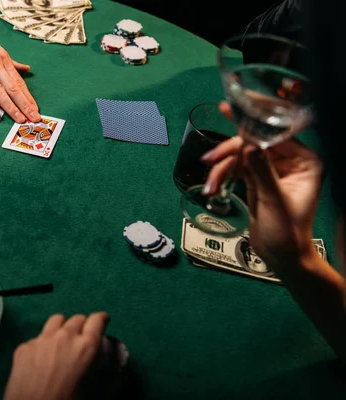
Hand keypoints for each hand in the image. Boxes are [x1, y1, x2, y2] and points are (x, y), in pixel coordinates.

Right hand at [0, 11, 40, 122]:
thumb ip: (10, 61)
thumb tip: (26, 69)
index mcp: (2, 57)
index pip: (18, 81)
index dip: (28, 97)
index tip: (35, 110)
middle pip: (12, 87)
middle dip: (24, 105)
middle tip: (33, 118)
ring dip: (10, 106)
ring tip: (19, 118)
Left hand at [4, 312, 109, 399]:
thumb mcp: (94, 392)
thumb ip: (108, 379)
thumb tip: (120, 379)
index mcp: (86, 347)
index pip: (97, 319)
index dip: (101, 320)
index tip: (102, 322)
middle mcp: (65, 336)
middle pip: (77, 318)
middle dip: (82, 326)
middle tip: (81, 340)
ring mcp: (42, 339)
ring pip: (56, 321)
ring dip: (63, 327)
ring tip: (62, 342)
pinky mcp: (24, 346)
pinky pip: (38, 337)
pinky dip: (43, 344)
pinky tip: (41, 360)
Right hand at [200, 103, 323, 269]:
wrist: (281, 257)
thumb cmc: (287, 232)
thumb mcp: (274, 200)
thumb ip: (261, 170)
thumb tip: (248, 143)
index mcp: (304, 161)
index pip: (276, 134)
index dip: (252, 122)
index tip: (232, 108)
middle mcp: (290, 161)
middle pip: (254, 143)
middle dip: (230, 151)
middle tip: (209, 158)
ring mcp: (272, 170)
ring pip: (241, 156)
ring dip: (222, 168)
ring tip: (210, 183)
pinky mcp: (256, 179)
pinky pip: (236, 168)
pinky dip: (223, 175)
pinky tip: (212, 185)